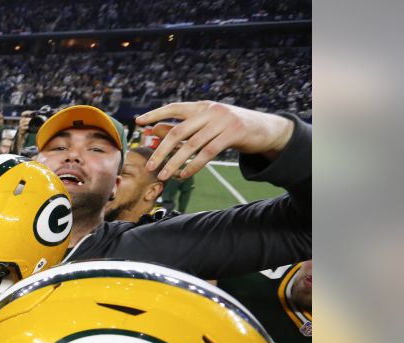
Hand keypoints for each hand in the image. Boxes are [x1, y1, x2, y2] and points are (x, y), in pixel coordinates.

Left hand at [137, 101, 294, 180]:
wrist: (264, 128)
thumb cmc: (229, 128)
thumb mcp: (206, 125)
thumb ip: (183, 127)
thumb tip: (154, 131)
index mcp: (201, 106)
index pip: (174, 107)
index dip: (156, 114)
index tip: (139, 122)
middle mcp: (210, 110)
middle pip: (179, 132)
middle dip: (161, 150)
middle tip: (149, 166)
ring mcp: (223, 121)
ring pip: (192, 145)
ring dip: (175, 163)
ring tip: (164, 176)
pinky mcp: (233, 133)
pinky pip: (208, 153)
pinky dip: (193, 166)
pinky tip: (184, 175)